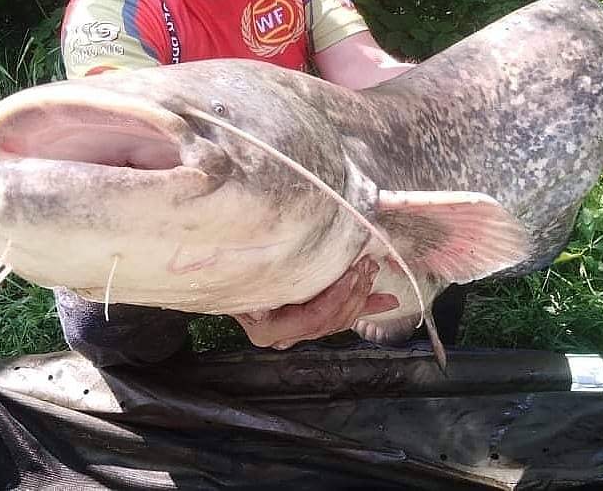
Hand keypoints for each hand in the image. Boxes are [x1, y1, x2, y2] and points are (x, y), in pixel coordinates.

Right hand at [233, 255, 396, 349]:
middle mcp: (282, 336)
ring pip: (337, 320)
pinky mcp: (306, 320)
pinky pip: (338, 315)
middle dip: (354, 294)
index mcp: (266, 329)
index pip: (312, 318)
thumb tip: (275, 298)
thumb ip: (266, 281)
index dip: (336, 297)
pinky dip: (363, 305)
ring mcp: (294, 330)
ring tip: (373, 271)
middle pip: (329, 321)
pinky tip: (387, 301)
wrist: (215, 272)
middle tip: (367, 265)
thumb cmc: (227, 267)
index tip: (351, 271)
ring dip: (360, 296)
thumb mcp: (245, 271)